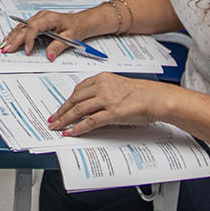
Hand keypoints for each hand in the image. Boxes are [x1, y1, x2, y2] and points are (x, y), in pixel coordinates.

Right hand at [0, 9, 91, 58]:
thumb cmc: (76, 28)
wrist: (80, 22)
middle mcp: (42, 16)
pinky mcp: (36, 22)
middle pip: (24, 27)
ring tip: (4, 46)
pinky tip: (9, 40)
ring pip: (21, 27)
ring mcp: (38, 18)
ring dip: (12, 37)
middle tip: (7, 50)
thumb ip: (58, 47)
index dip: (29, 39)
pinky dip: (15, 34)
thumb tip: (49, 56)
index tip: (28, 51)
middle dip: (15, 39)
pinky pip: (23, 27)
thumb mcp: (70, 38)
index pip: (34, 27)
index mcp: (50, 18)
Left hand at [47, 72, 170, 134]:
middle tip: (53, 119)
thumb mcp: (119, 87)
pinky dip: (77, 128)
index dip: (67, 100)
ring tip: (57, 127)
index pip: (78, 89)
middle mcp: (102, 86)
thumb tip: (92, 105)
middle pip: (75, 99)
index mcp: (102, 78)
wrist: (156, 98)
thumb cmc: (142, 93)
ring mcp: (106, 99)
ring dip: (65, 120)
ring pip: (79, 110)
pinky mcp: (112, 113)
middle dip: (62, 111)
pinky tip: (71, 132)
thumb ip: (104, 92)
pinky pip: (89, 121)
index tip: (61, 107)